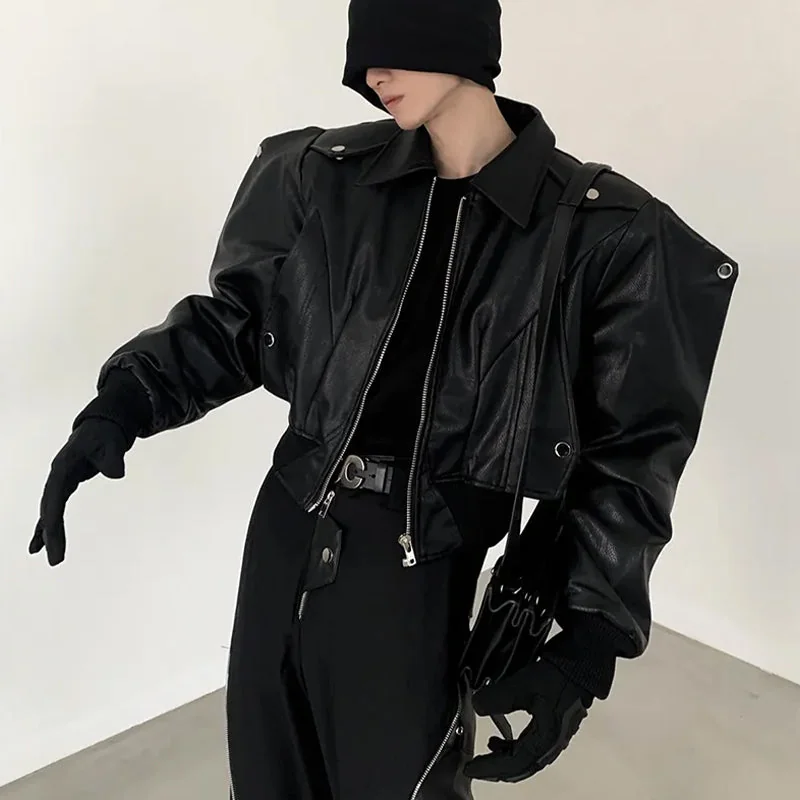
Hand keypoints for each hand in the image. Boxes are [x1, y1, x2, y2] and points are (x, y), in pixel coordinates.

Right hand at [30, 419, 128, 565]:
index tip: (53, 539)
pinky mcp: (65, 484)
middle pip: (50, 507)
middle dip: (50, 533)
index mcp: (63, 466)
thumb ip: (112, 459)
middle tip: (56, 560)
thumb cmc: (106, 434)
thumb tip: (116, 474)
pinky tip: (43, 544)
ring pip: (49, 509)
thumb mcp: (111, 444)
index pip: (55, 497)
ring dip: (47, 532)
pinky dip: (49, 525)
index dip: (52, 519)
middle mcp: (57, 474)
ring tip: (46, 556)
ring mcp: (59, 480)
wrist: (102, 425)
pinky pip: (55, 508)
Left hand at [463, 658, 593, 782]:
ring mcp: (555, 738)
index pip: (512, 764)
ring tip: (487, 748)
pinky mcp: (555, 727)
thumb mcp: (522, 685)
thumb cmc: (555, 677)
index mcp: (545, 741)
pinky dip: (513, 747)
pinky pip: (530, 747)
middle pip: (520, 767)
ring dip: (505, 757)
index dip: (489, 768)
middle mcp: (551, 745)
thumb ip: (497, 698)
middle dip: (495, 768)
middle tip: (474, 765)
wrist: (581, 665)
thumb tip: (477, 706)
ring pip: (525, 758)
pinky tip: (501, 738)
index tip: (470, 767)